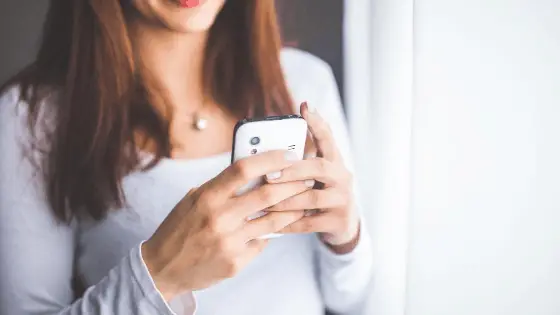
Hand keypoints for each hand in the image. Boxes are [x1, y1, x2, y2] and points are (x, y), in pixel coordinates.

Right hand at [141, 150, 309, 300]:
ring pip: (273, 221)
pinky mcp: (236, 262)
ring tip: (302, 201)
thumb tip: (253, 170)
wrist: (162, 269)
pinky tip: (275, 228)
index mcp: (207, 196)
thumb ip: (220, 187)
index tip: (288, 154)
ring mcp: (229, 242)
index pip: (244, 169)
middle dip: (293, 184)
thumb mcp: (192, 200)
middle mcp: (219, 218)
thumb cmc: (179, 229)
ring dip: (292, 209)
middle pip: (267, 194)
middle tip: (307, 178)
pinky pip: (262, 242)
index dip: (270, 158)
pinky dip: (269, 233)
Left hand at [265, 102, 360, 254]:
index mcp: (334, 162)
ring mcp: (343, 200)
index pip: (327, 138)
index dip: (317, 123)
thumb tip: (267, 146)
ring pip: (312, 197)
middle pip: (320, 167)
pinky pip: (309, 223)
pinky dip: (289, 224)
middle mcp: (342, 177)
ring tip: (264, 202)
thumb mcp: (315, 176)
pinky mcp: (339, 221)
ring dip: (286, 200)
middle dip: (293, 170)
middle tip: (269, 175)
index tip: (305, 107)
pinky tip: (272, 225)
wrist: (343, 227)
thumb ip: (299, 161)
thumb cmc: (320, 195)